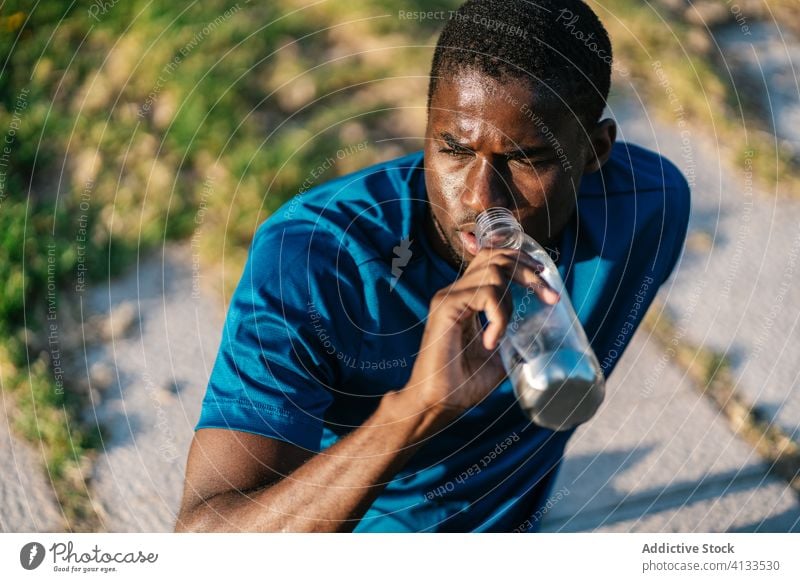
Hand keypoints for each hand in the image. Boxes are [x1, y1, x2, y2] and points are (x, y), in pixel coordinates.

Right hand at [400, 248, 559, 423]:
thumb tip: (543, 330)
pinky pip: (486, 295)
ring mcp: (449, 296)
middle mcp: (456, 291)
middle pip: (496, 256)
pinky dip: (499, 317)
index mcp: (467, 297)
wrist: (438, 402)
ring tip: (507, 332)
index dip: (518, 256)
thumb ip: (514, 335)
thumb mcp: (500, 354)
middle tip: (549, 295)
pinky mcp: (446, 307)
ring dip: (513, 299)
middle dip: (528, 269)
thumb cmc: (464, 382)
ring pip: (494, 271)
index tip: (542, 271)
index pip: (490, 258)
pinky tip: (492, 341)